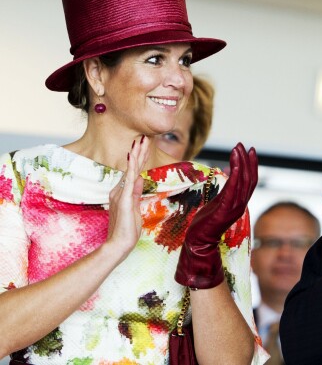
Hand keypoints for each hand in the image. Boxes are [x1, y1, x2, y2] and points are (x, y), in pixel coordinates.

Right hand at [106, 135, 148, 257]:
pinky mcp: (123, 200)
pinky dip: (132, 167)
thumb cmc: (126, 230)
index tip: (143, 146)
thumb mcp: (134, 208)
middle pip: (131, 168)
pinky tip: (133, 157)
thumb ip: (136, 193)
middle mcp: (119, 191)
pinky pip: (129, 180)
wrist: (118, 244)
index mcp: (122, 194)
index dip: (138, 159)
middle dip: (138, 152)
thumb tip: (140, 180)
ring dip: (137, 155)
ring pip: (130, 170)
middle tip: (143, 137)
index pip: (133, 173)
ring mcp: (120, 195)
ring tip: (141, 140)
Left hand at [175, 142, 257, 288]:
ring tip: (238, 149)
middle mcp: (240, 204)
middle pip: (249, 179)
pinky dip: (235, 175)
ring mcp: (234, 208)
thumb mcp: (217, 201)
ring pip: (243, 182)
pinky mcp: (225, 210)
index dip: (251, 165)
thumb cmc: (205, 222)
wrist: (199, 242)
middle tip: (244, 146)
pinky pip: (233, 189)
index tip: (249, 151)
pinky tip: (233, 163)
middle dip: (248, 161)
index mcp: (239, 203)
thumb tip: (226, 171)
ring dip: (241, 163)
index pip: (250, 181)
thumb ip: (225, 189)